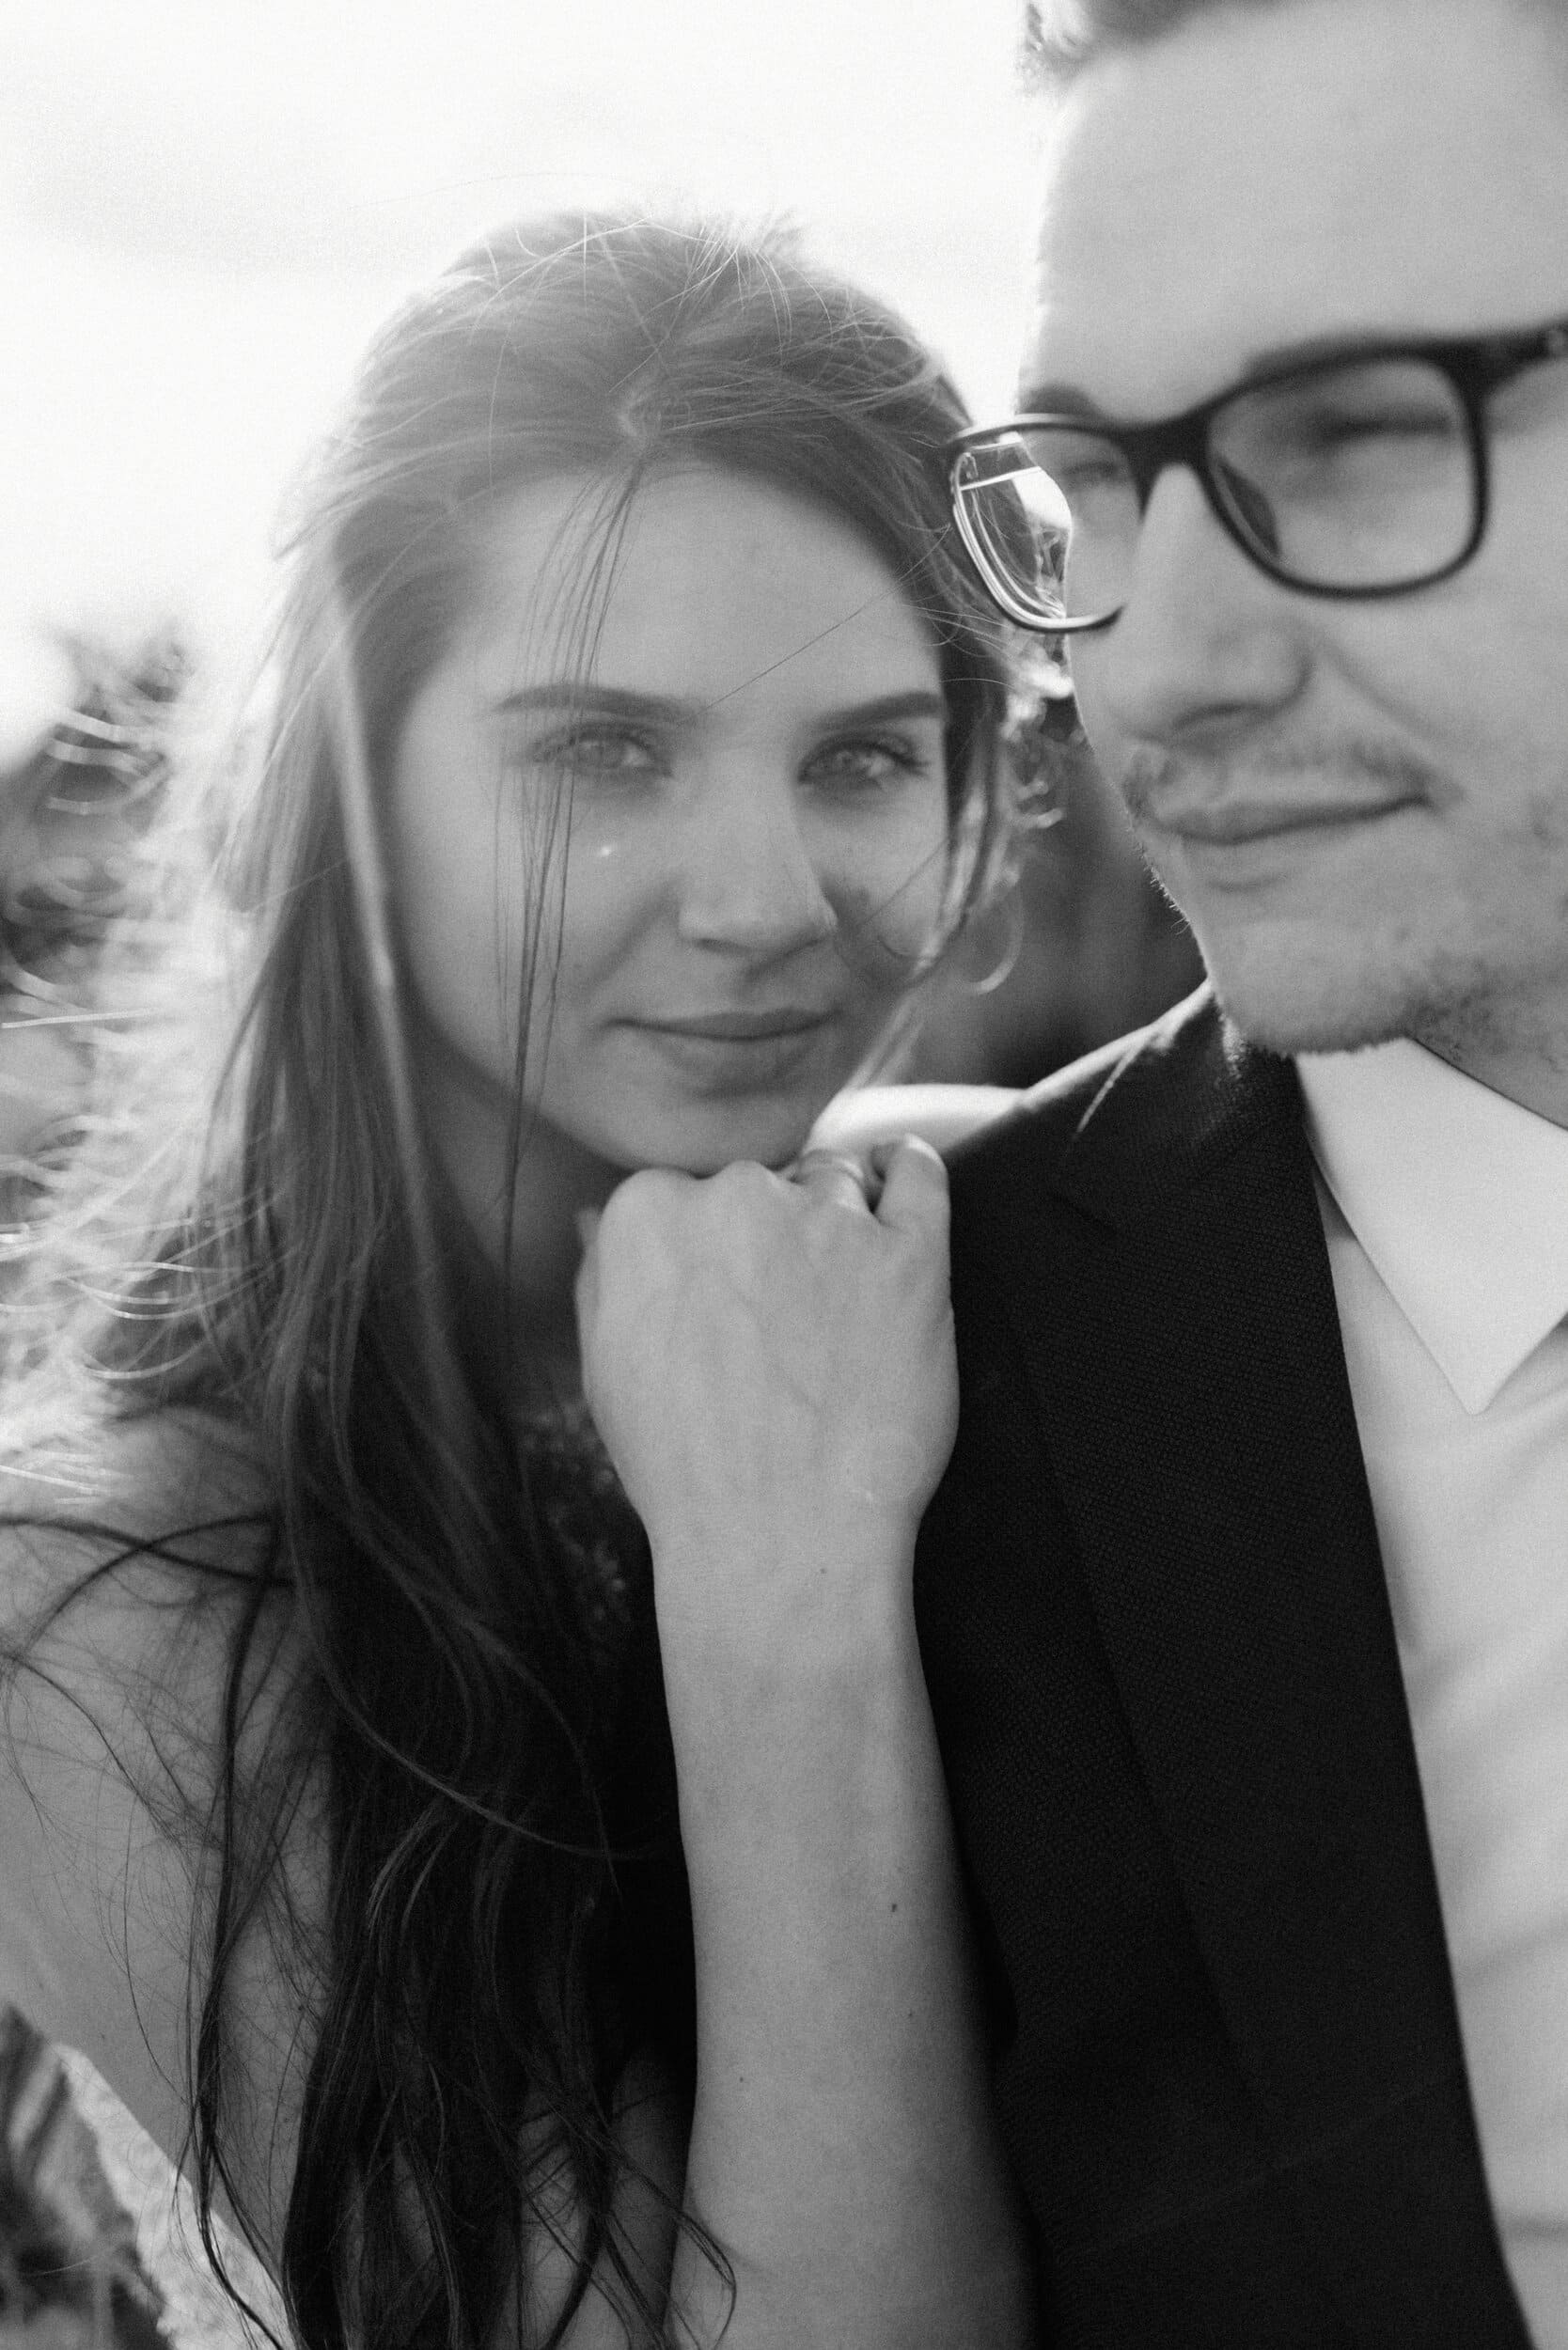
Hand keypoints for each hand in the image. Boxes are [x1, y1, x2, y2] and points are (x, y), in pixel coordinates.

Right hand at [575, 1138, 955, 1657]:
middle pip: (760, 1181)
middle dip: (769, 1234)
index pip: (686, 1190)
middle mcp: (734, 1194)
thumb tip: (601, 1217)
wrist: (778, 1541)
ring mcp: (827, 1219)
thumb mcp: (605, 1367)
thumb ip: (604, 1274)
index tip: (725, 1297)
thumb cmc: (684, 1468)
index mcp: (645, 1214)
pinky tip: (898, 1182)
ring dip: (836, 1220)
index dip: (709, 1247)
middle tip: (781, 1320)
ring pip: (834, 1178)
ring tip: (838, 1302)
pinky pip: (919, 1172)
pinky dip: (908, 1168)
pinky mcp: (910, 1252)